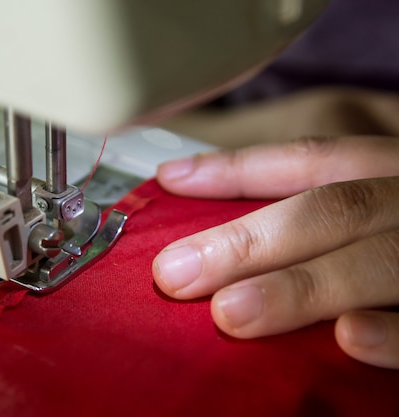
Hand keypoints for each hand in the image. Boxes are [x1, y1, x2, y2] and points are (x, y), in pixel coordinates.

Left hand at [152, 136, 398, 368]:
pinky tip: (349, 337)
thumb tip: (210, 203)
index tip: (170, 180)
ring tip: (230, 312)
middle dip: (245, 243)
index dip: (237, 169)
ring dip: (298, 289)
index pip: (312, 159)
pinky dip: (394, 332)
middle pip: (328, 211)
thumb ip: (314, 208)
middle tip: (176, 274)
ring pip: (375, 263)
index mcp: (391, 171)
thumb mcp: (379, 198)